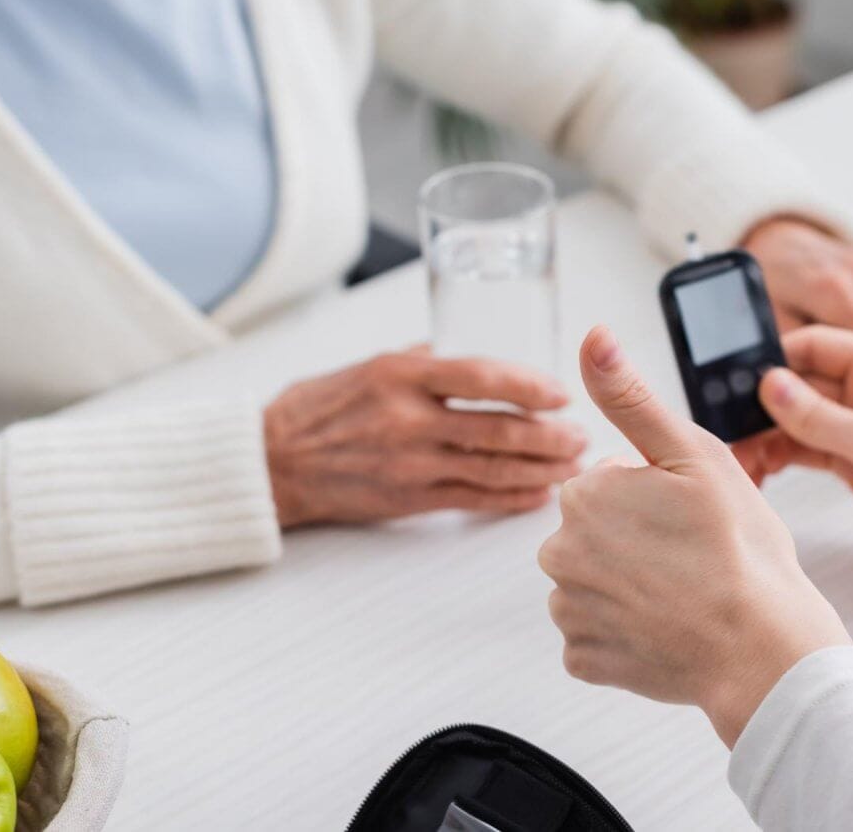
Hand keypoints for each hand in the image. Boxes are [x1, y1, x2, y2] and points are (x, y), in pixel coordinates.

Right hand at [264, 347, 585, 526]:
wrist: (271, 465)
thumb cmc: (315, 410)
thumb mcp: (364, 366)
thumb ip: (418, 360)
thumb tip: (458, 352)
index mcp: (399, 376)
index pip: (480, 377)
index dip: (528, 385)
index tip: (560, 392)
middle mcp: (409, 420)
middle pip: (498, 428)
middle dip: (550, 435)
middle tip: (581, 436)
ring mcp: (410, 463)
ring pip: (493, 468)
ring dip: (542, 468)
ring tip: (573, 465)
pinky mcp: (409, 499)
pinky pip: (473, 499)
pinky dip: (512, 498)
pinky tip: (539, 494)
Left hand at [538, 327, 849, 747]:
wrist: (763, 650)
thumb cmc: (741, 550)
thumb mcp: (695, 455)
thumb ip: (632, 397)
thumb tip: (593, 338)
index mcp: (585, 494)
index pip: (611, 480)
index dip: (657, 493)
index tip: (691, 516)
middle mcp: (560, 550)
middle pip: (597, 531)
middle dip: (635, 537)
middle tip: (692, 555)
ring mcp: (569, 609)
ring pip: (594, 581)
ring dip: (628, 585)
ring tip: (683, 594)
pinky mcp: (583, 658)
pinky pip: (596, 634)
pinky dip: (625, 632)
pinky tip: (666, 628)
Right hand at [734, 327, 852, 606]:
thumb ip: (818, 414)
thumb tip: (770, 385)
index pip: (819, 344)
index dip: (776, 360)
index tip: (735, 380)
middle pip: (803, 382)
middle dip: (763, 405)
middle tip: (729, 429)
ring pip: (800, 419)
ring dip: (768, 435)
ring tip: (741, 459)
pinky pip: (808, 447)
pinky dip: (782, 456)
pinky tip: (761, 469)